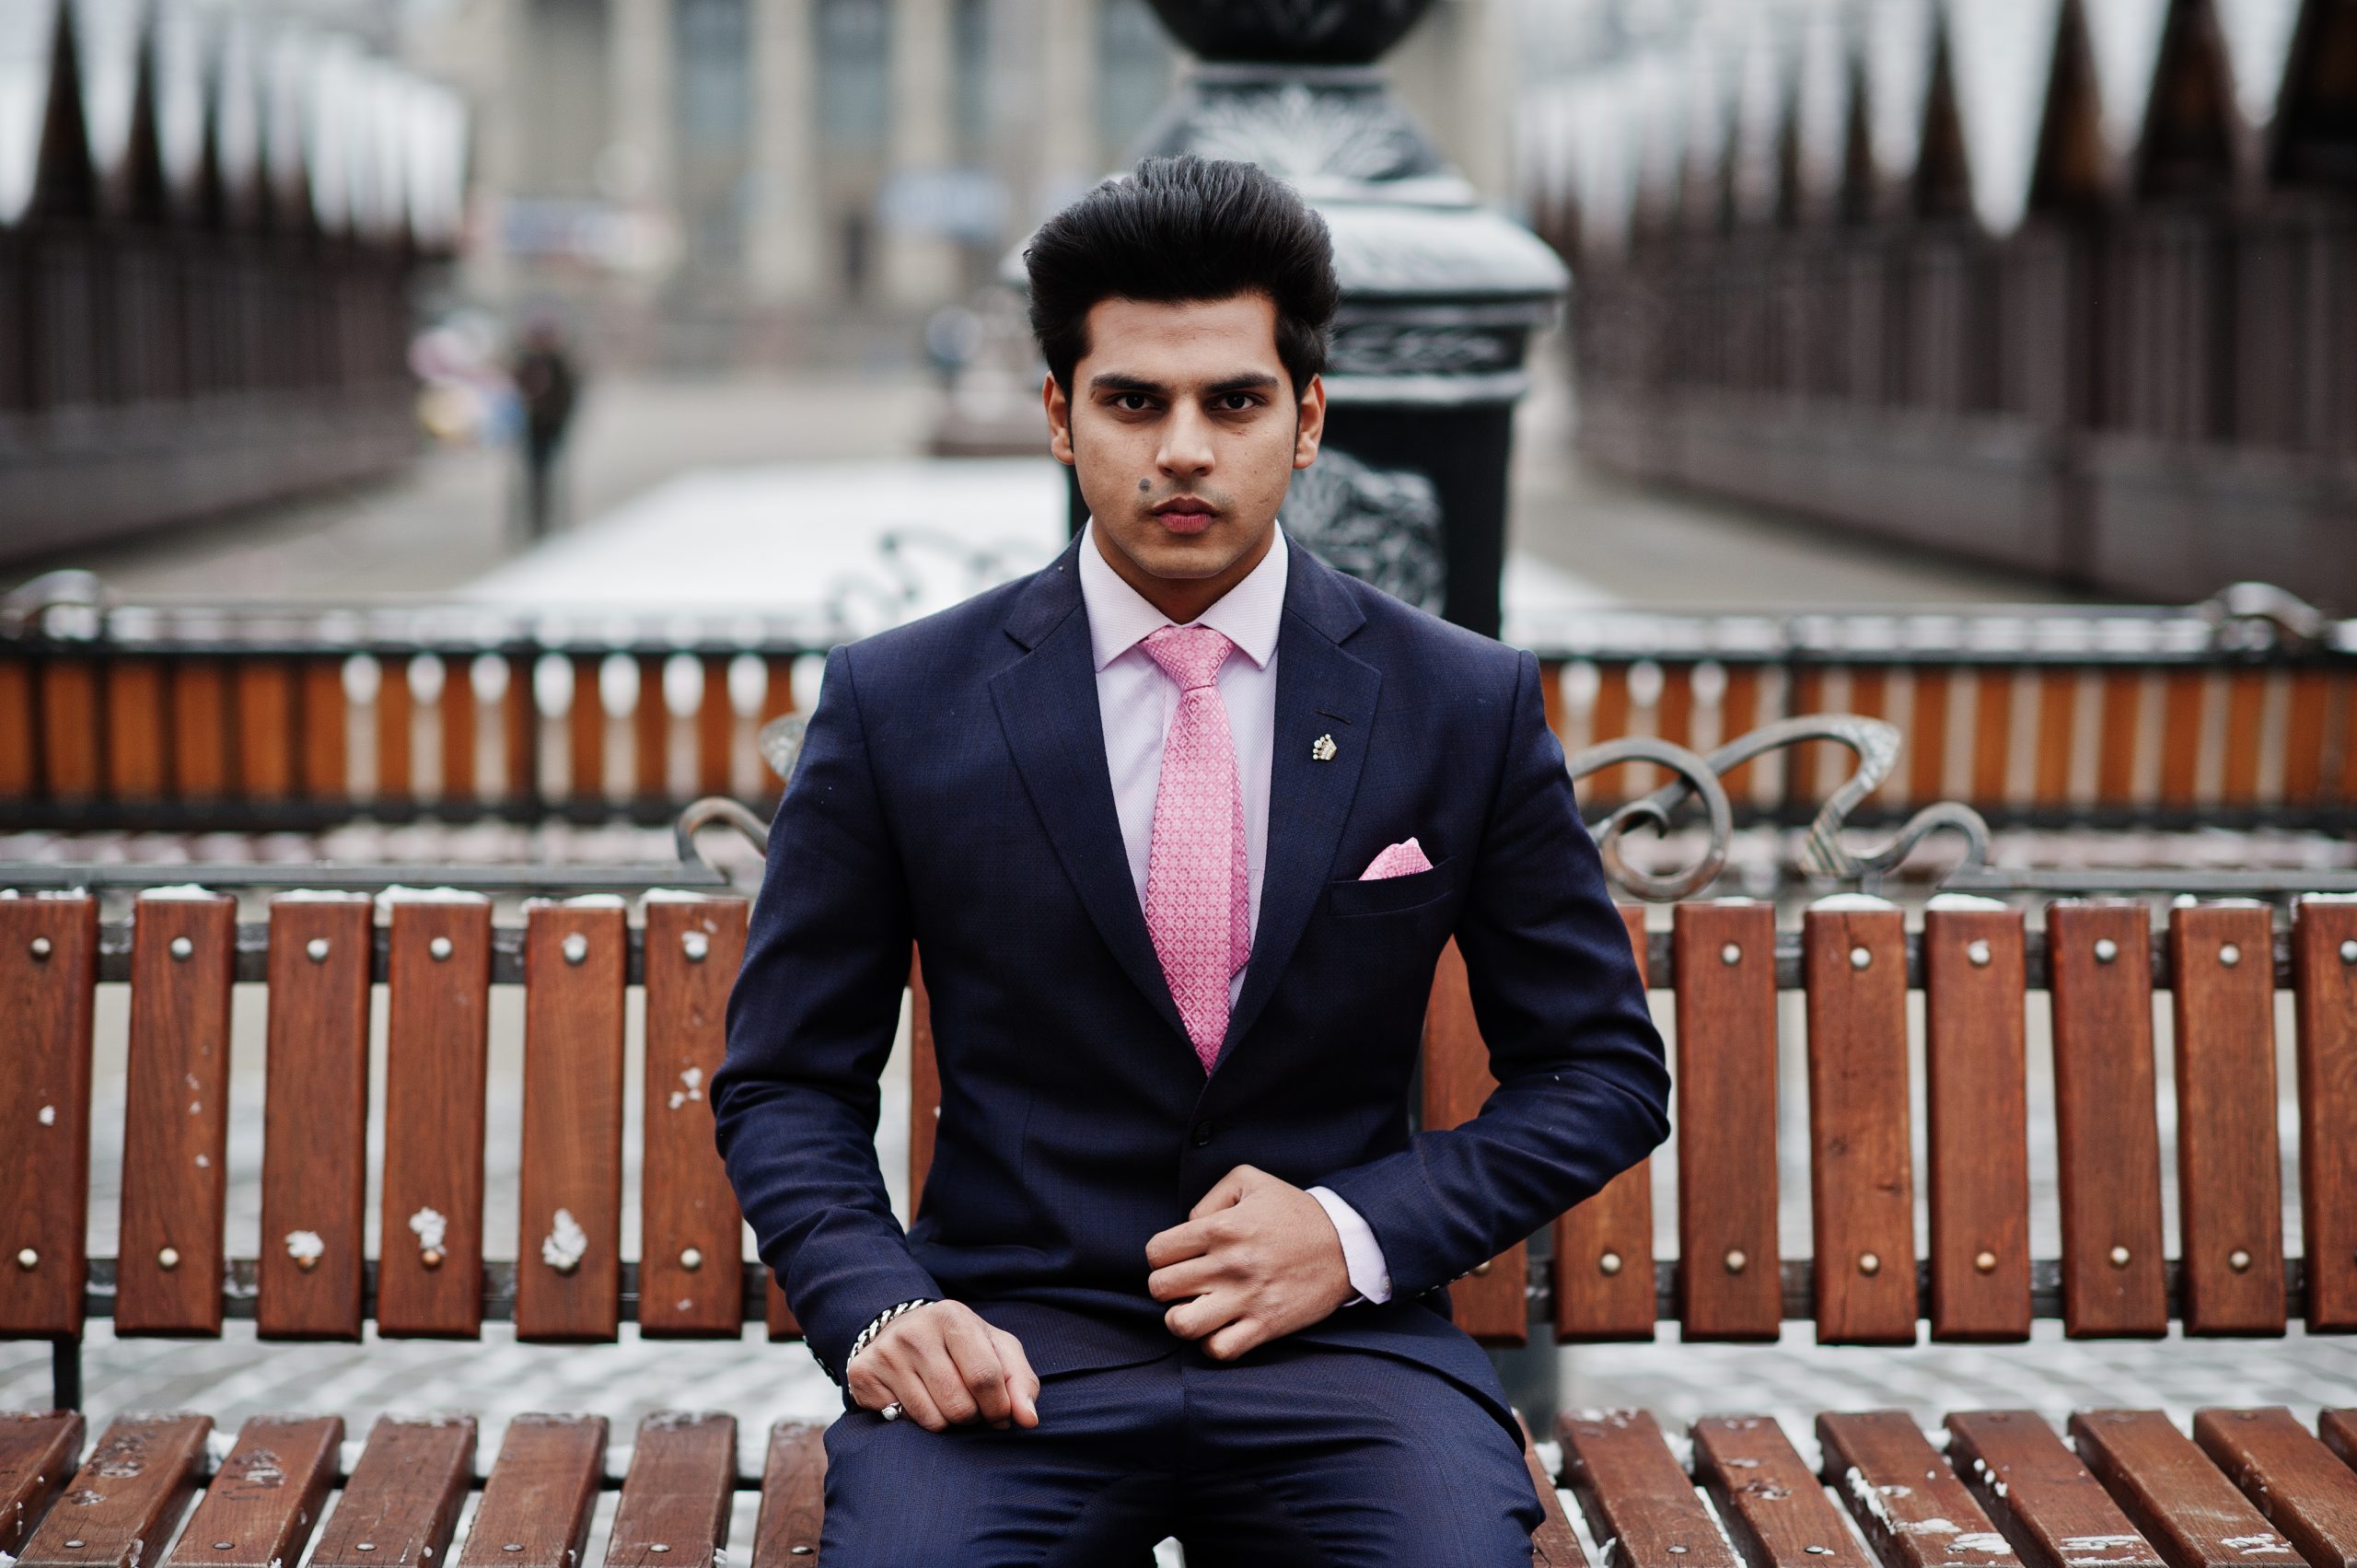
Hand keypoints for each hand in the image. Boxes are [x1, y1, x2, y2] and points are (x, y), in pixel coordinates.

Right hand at [844, 1301, 1041, 1432]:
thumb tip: (1028, 1420)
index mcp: (953, 1316)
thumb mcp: (997, 1350)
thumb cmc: (961, 1346)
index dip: (999, 1407)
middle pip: (958, 1406)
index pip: (985, 1377)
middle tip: (968, 1405)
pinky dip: (916, 1422)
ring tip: (944, 1401)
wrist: (905, 1330)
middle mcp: (914, 1331)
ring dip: (946, 1423)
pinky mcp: (864, 1374)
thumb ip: (1021, 1383)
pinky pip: (902, 1424)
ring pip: (932, 1421)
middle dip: (972, 1417)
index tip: (1000, 1415)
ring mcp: (886, 1352)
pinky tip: (915, 1399)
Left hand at [1144, 1164, 1354, 1360]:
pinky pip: (1219, 1350)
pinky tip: (1218, 1329)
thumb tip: (1187, 1228)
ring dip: (1180, 1319)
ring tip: (1194, 1310)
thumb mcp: (1250, 1181)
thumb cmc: (1294, 1211)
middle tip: (1186, 1284)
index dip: (1161, 1257)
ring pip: (1181, 1324)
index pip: (1156, 1252)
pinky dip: (1211, 1344)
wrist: (1345, 1244)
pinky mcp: (1265, 1325)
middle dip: (1167, 1286)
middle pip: (1160, 1288)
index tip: (1177, 1259)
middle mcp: (1228, 1264)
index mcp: (1220, 1228)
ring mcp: (1246, 1298)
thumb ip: (1209, 1198)